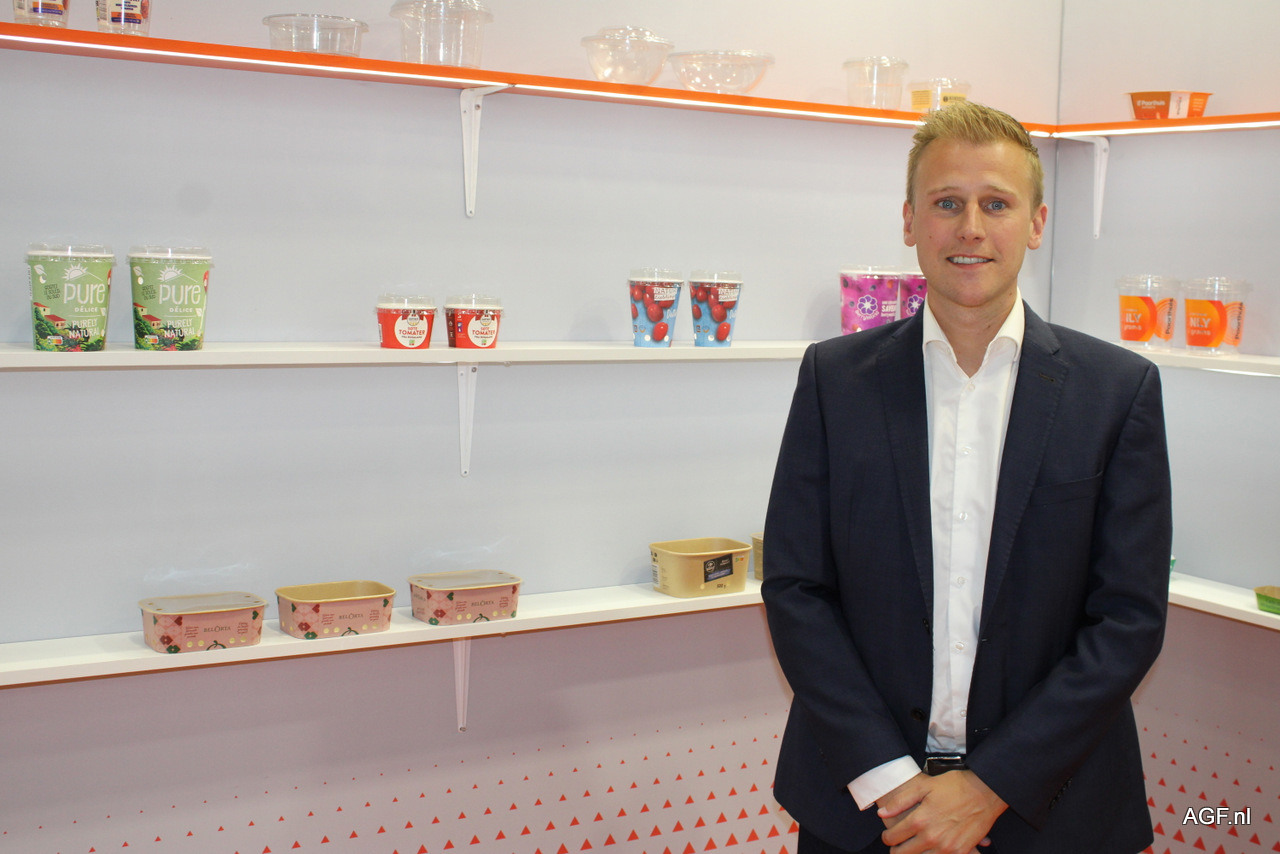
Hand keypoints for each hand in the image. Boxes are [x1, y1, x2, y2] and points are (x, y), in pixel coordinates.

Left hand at [875, 770, 1006, 853]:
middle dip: (896, 850)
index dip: (887, 838)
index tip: (888, 836)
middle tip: (896, 845)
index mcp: (920, 820)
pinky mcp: (961, 852)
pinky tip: (930, 850)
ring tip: (912, 848)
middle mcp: (932, 837)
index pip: (893, 837)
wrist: (985, 792)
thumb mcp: (923, 786)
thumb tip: (882, 813)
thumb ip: (900, 800)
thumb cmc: (954, 786)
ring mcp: (947, 848)